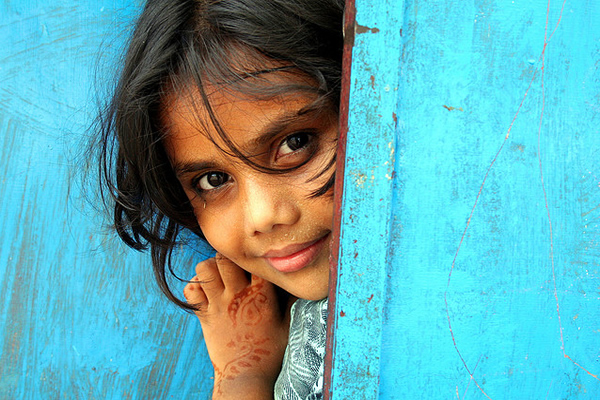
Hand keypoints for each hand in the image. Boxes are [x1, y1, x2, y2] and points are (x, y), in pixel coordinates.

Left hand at [184, 254, 289, 398]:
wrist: (246, 376)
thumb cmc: (269, 352)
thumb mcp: (287, 326)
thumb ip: (290, 302)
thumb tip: (299, 286)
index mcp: (261, 295)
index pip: (253, 260)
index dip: (253, 257)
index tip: (254, 263)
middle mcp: (238, 295)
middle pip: (225, 257)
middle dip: (227, 257)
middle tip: (231, 266)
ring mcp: (219, 305)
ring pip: (204, 268)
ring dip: (209, 268)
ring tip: (217, 277)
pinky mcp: (204, 316)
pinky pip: (190, 290)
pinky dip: (194, 287)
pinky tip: (205, 292)